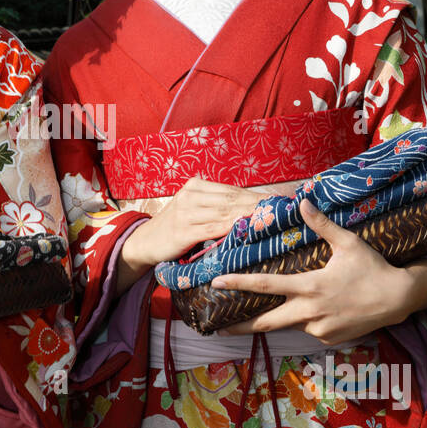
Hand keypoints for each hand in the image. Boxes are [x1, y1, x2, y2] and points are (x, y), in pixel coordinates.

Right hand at [116, 179, 292, 295]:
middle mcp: (190, 195)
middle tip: (282, 211)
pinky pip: (212, 229)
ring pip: (225, 213)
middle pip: (232, 200)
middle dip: (258, 206)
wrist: (145, 242)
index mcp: (195, 186)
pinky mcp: (183, 231)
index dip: (257, 196)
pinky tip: (246, 231)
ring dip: (249, 217)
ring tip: (270, 220)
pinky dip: (231, 229)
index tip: (279, 202)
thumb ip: (217, 206)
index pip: (233, 191)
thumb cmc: (176, 226)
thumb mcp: (194, 210)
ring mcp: (185, 212)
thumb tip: (251, 208)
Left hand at [213, 199, 426, 345]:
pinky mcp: (329, 339)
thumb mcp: (348, 242)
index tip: (216, 284)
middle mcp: (310, 312)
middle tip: (217, 327)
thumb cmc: (373, 267)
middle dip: (240, 326)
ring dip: (283, 317)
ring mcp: (319, 329)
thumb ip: (321, 224)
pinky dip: (309, 321)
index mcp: (309, 287)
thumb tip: (302, 201)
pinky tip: (326, 309)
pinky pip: (311, 330)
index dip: (238, 283)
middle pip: (266, 323)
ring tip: (283, 310)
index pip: (265, 285)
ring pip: (291, 324)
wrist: (399, 299)